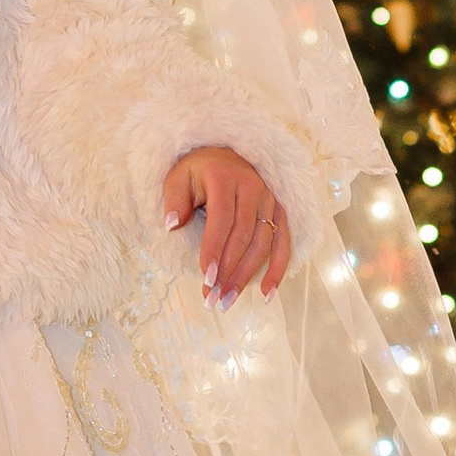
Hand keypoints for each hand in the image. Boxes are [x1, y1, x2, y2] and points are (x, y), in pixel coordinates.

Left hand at [162, 149, 291, 305]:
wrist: (225, 155)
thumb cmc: (198, 171)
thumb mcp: (178, 178)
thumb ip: (174, 200)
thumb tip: (171, 226)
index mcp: (225, 178)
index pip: (221, 220)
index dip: (214, 250)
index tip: (206, 278)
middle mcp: (253, 187)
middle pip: (244, 236)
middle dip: (228, 271)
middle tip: (212, 298)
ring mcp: (269, 199)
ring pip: (263, 244)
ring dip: (247, 276)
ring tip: (227, 301)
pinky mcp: (279, 210)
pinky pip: (284, 242)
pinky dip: (278, 269)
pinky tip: (266, 294)